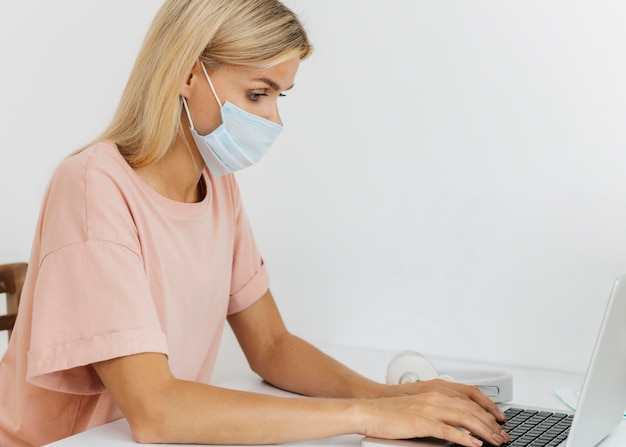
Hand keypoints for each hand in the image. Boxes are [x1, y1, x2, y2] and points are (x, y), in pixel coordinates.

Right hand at [361, 379, 509, 446]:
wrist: (369, 411)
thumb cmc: (390, 412)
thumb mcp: (419, 407)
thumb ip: (438, 411)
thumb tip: (454, 424)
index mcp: (436, 392)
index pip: (470, 398)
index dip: (488, 409)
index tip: (499, 421)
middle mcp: (435, 398)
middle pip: (472, 408)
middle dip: (491, 423)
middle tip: (502, 436)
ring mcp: (429, 409)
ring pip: (465, 418)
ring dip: (484, 431)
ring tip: (495, 441)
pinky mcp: (421, 422)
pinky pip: (448, 430)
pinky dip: (464, 438)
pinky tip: (474, 445)